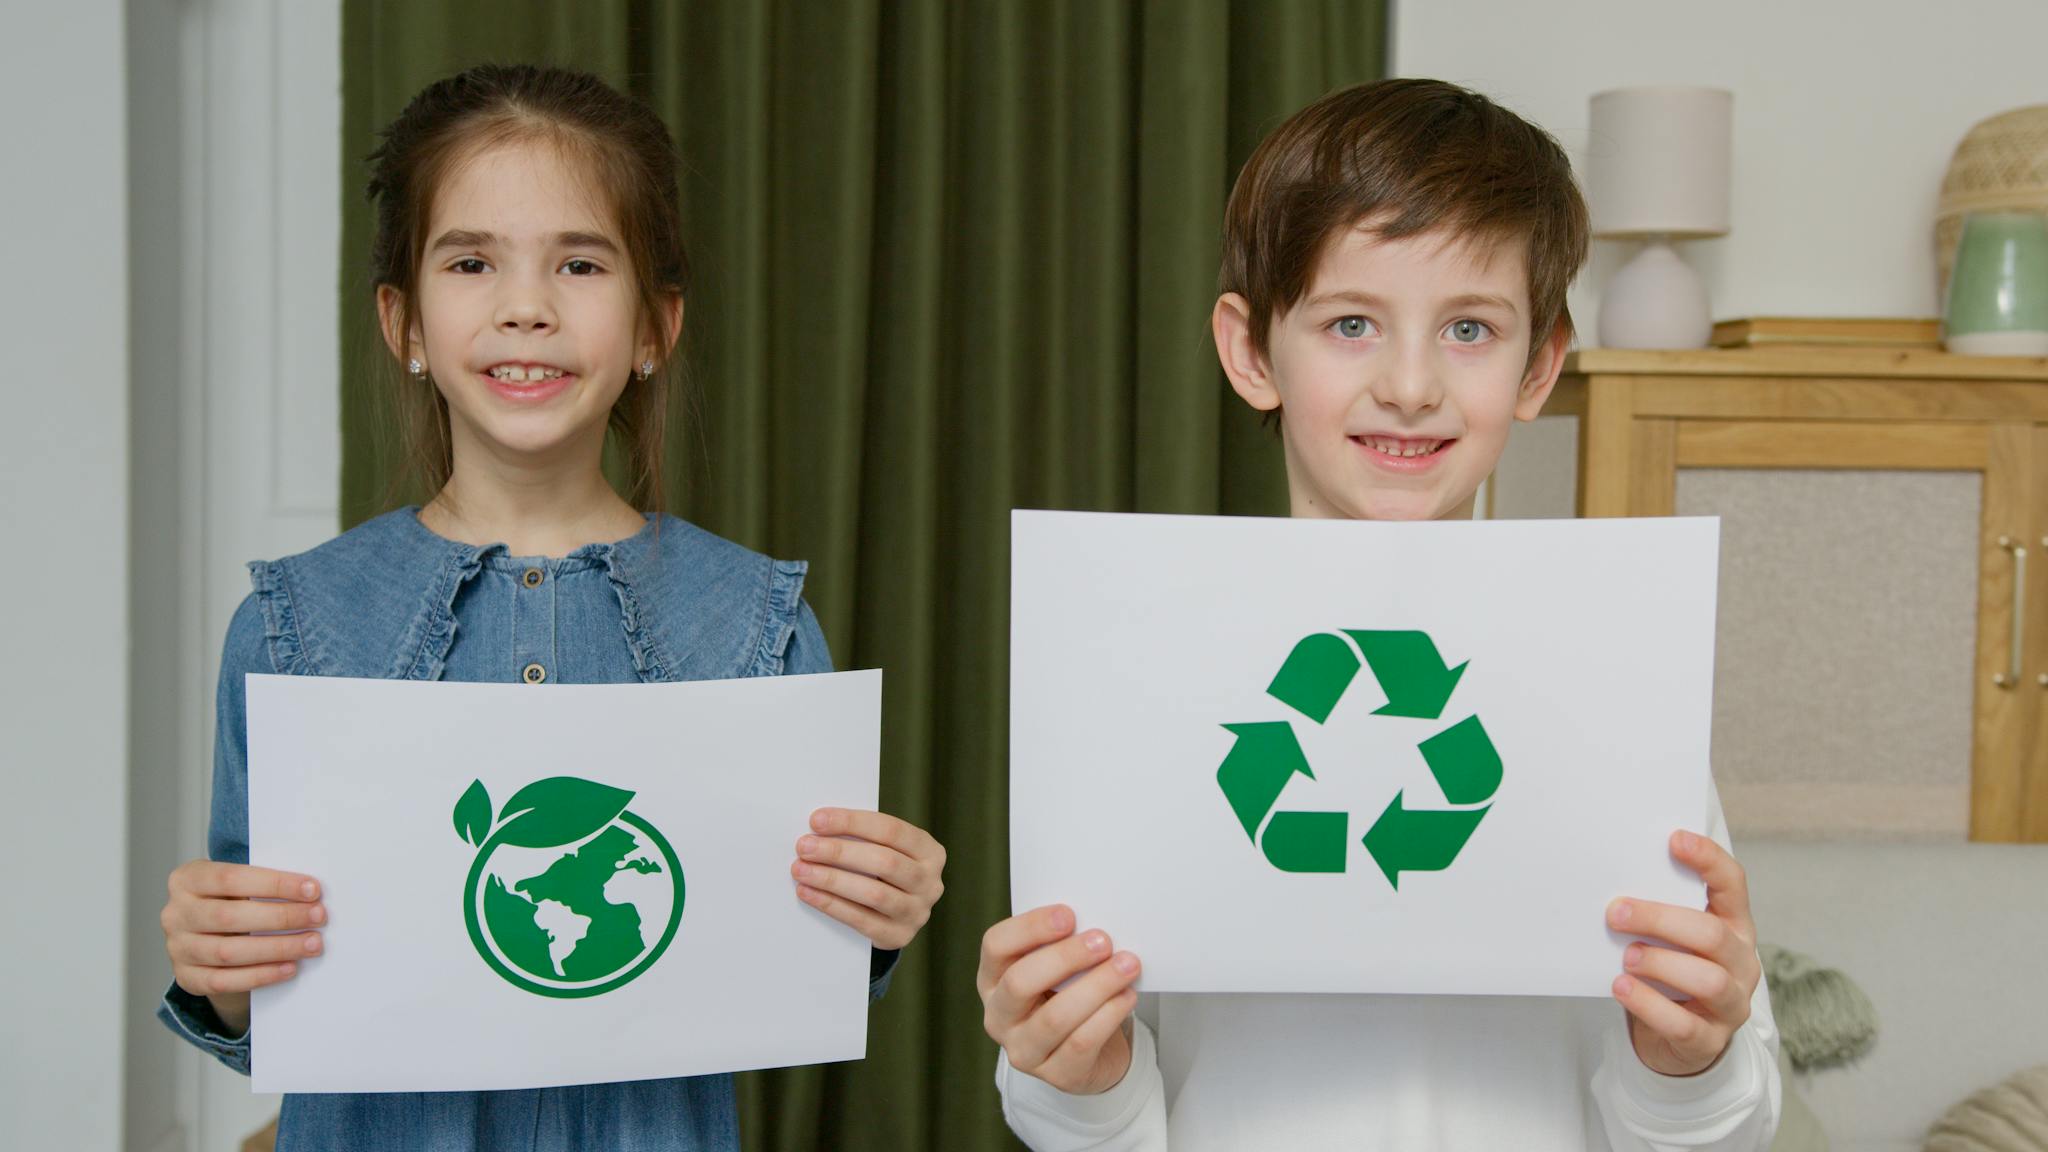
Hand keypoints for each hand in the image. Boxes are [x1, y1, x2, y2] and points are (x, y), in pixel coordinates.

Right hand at [162, 859, 325, 1034]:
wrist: (205, 935)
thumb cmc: (231, 900)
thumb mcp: (238, 884)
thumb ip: (262, 884)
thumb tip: (309, 893)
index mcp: (187, 879)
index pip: (230, 878)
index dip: (274, 884)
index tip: (312, 890)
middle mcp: (175, 913)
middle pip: (230, 917)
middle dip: (281, 917)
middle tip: (318, 917)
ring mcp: (177, 948)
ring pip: (228, 952)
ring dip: (277, 948)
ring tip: (312, 943)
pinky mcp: (187, 977)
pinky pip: (224, 981)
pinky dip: (261, 975)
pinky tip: (289, 967)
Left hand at [791, 808, 944, 950]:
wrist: (896, 915)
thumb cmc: (884, 871)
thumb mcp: (886, 849)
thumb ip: (863, 837)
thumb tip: (820, 825)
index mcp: (929, 851)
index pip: (891, 830)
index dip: (852, 822)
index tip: (818, 820)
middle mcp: (929, 882)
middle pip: (883, 862)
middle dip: (839, 852)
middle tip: (805, 847)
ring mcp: (917, 912)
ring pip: (873, 893)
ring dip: (831, 880)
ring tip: (801, 869)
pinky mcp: (898, 936)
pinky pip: (860, 920)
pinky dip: (830, 904)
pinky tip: (808, 892)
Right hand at [978, 904, 1141, 1095]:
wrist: (1088, 1054)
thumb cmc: (1067, 995)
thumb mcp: (1055, 969)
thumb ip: (1063, 945)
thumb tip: (1093, 921)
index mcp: (993, 979)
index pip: (995, 946)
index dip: (1030, 927)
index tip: (1069, 915)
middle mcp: (999, 1017)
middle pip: (1020, 981)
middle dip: (1065, 957)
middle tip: (1103, 940)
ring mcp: (1024, 1051)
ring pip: (1055, 1017)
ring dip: (1096, 986)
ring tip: (1127, 965)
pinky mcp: (1057, 1075)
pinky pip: (1082, 1043)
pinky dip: (1109, 1015)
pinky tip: (1127, 996)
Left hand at [1608, 830, 1761, 1076]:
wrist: (1679, 1038)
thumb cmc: (1670, 973)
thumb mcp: (1670, 938)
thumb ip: (1656, 912)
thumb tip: (1609, 884)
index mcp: (1734, 926)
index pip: (1732, 884)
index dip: (1708, 860)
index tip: (1674, 840)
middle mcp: (1741, 962)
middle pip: (1712, 933)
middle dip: (1662, 919)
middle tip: (1616, 913)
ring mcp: (1731, 1003)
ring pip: (1707, 979)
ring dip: (1661, 963)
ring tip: (1625, 957)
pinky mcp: (1710, 1039)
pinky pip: (1684, 1024)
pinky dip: (1649, 1004)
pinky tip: (1621, 988)